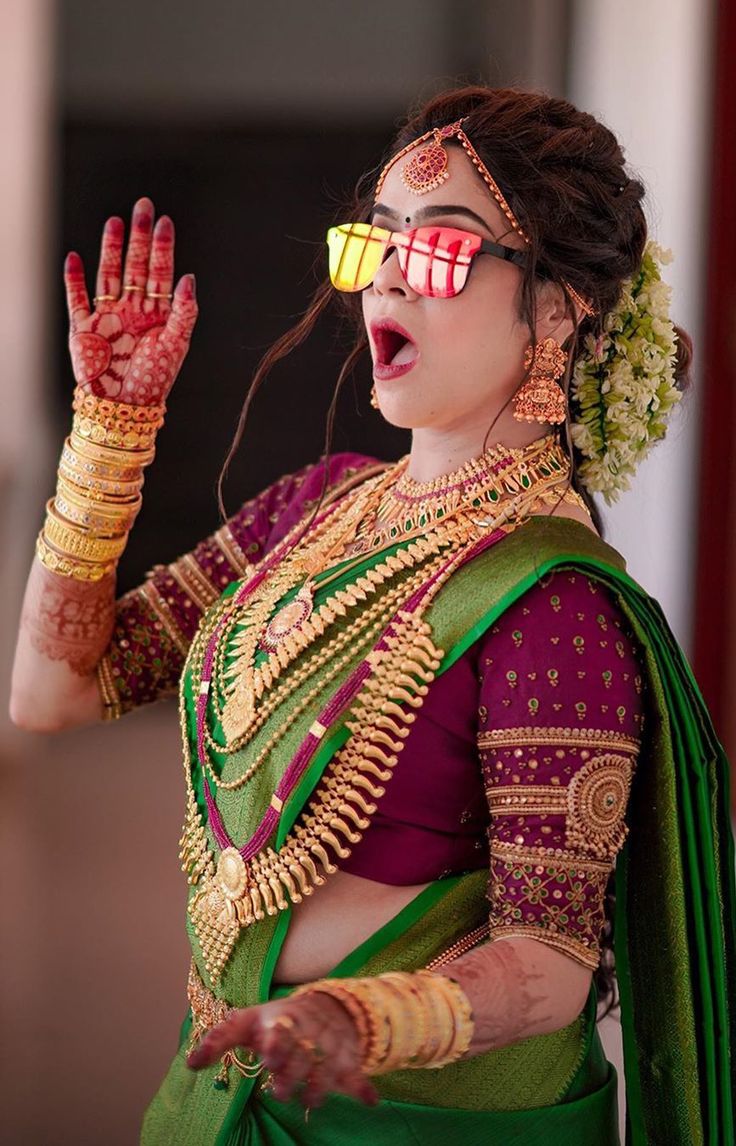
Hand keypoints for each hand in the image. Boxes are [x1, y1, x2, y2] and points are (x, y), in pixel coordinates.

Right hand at [63, 196, 197, 405]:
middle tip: (142, 207)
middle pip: (136, 265)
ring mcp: (107, 316)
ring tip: (115, 222)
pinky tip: (75, 257)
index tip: (164, 222)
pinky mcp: (83, 327)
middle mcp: (133, 309)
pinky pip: (77, 298)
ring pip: (109, 274)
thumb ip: (184, 311)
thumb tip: (189, 277)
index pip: (161, 273)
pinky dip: (74, 279)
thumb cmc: (153, 381)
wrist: (124, 408)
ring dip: (111, 249)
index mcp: (157, 313)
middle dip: (139, 237)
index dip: (162, 247)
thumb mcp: (176, 345)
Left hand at [186, 993, 378, 1109]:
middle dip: (290, 1070)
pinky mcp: (346, 1059)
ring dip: (318, 1086)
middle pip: (298, 1052)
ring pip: (324, 1067)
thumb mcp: (248, 1022)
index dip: (273, 1043)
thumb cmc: (275, 1021)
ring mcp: (327, 1045)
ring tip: (310, 1103)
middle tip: (279, 1089)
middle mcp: (304, 1032)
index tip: (267, 1056)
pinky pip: (356, 1073)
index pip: (276, 1030)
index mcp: (278, 1021)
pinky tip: (371, 1101)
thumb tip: (189, 1063)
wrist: (326, 1005)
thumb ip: (219, 1040)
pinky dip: (363, 1086)